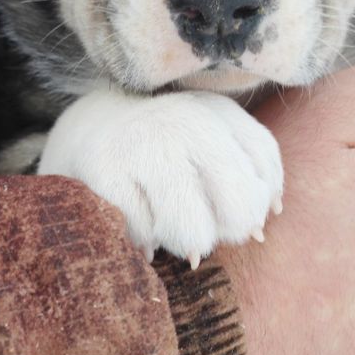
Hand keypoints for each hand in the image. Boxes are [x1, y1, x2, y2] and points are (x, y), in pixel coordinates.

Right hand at [38, 87, 282, 265]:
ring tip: (174, 232)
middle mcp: (186, 122)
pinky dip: (145, 241)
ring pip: (192, 229)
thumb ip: (244, 183)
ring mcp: (145, 143)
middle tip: (213, 234)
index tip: (243, 216)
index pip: (263, 164)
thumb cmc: (167, 151)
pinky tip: (141, 230)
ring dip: (185, 242)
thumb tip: (258, 234)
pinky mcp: (105, 168)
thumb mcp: (212, 150)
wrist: (91, 127)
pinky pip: (144, 232)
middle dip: (231, 231)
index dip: (260, 202)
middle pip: (238, 202)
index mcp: (217, 112)